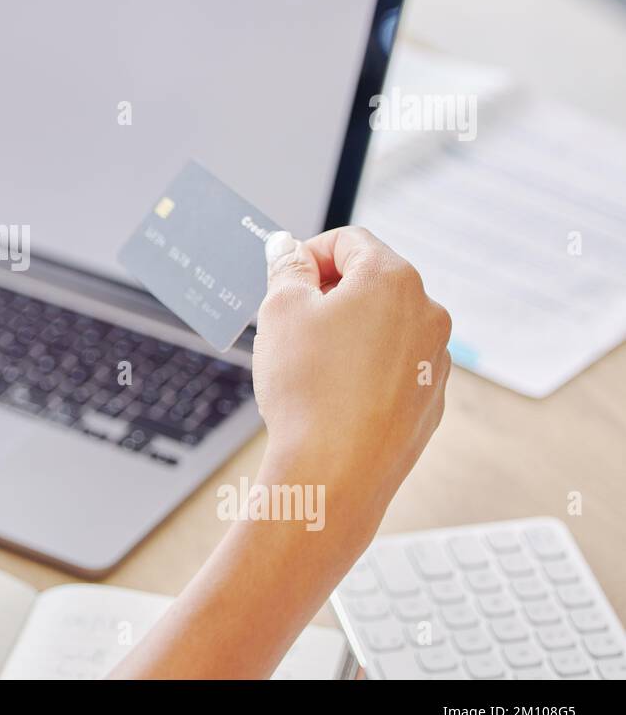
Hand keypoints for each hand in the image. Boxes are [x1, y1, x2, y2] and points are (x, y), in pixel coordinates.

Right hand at [250, 225, 451, 551]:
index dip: (307, 254)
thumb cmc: (307, 389)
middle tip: (288, 323)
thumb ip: (286, 268)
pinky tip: (332, 396)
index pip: (349, 241)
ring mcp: (434, 360)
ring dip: (347, 332)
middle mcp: (427, 314)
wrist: (335, 473)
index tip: (282, 279)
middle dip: (328, 294)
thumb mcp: (280, 311)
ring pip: (384, 327)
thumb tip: (288, 249)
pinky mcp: (429, 400)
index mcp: (394, 279)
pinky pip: (393, 368)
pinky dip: (363, 369)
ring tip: (308, 365)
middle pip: (371, 282)